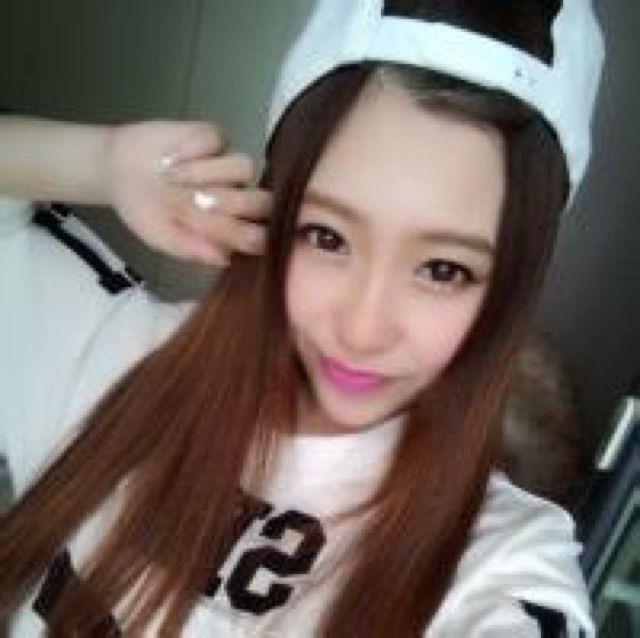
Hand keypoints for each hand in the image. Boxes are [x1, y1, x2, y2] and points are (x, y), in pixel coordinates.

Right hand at [103, 120, 271, 265]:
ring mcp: (227, 165)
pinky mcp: (213, 137)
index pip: (258, 236)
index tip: (223, 235)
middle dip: (235, 205)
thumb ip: (189, 248)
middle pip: (261, 201)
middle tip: (198, 203)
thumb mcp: (160, 237)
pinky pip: (219, 140)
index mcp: (230, 227)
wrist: (118, 171)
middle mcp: (237, 196)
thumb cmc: (146, 210)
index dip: (247, 236)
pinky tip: (171, 159)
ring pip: (244, 167)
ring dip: (210, 175)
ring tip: (173, 180)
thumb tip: (223, 258)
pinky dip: (196, 149)